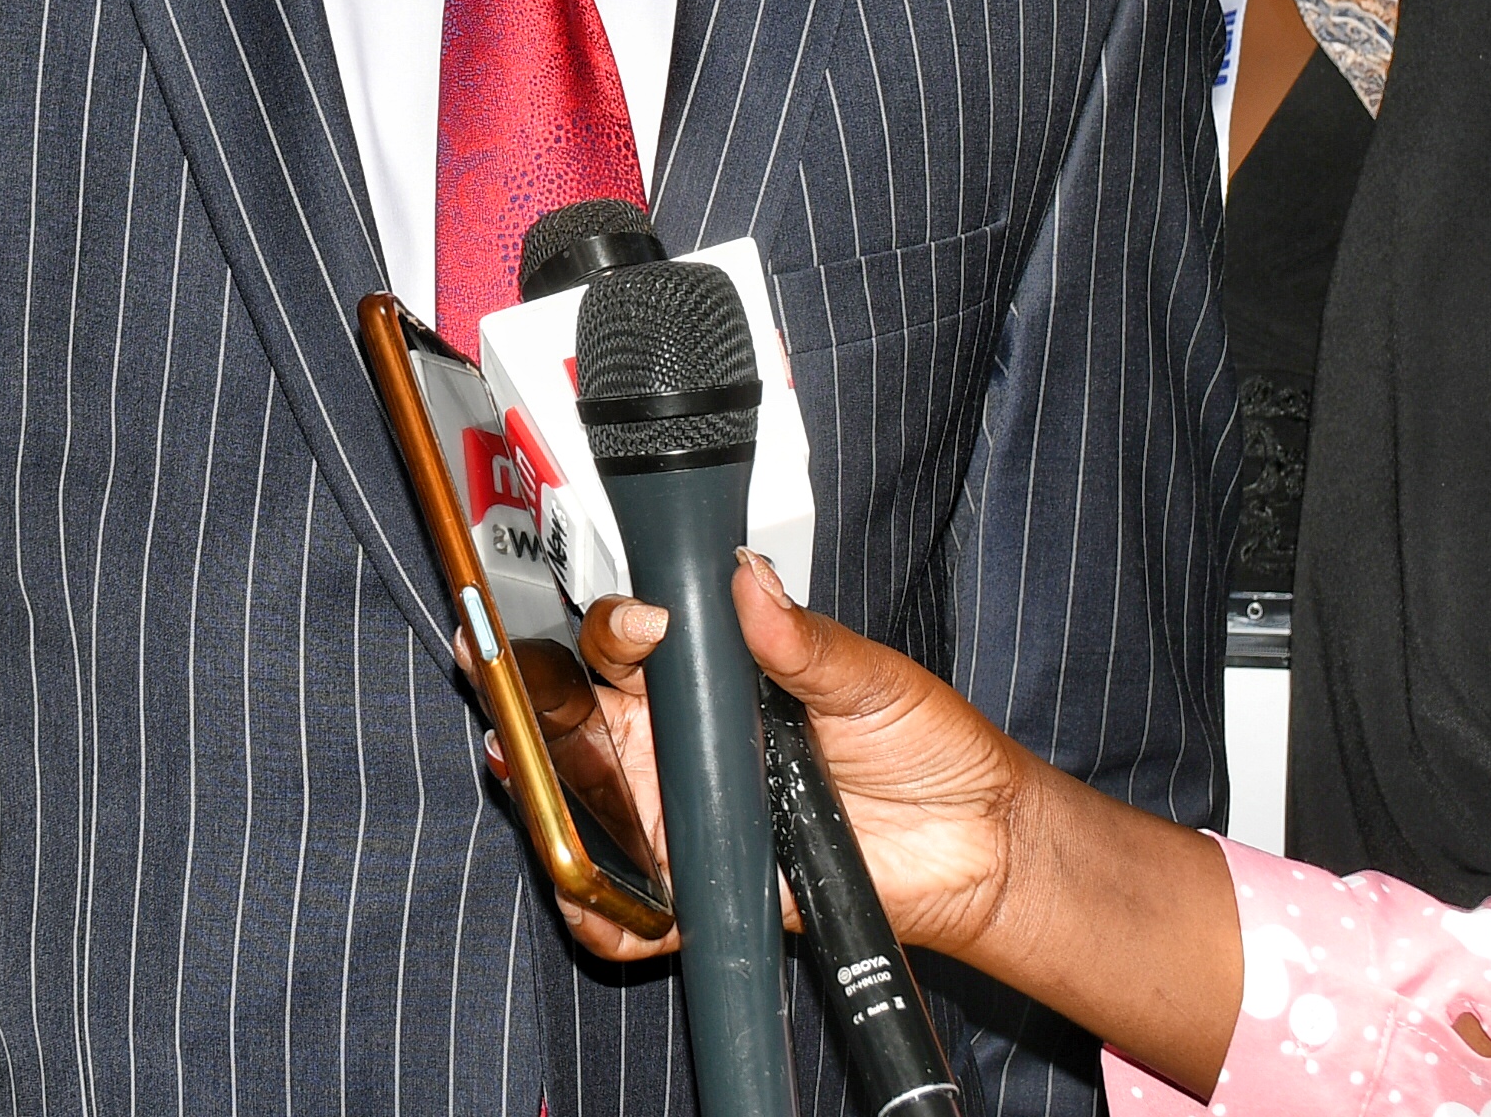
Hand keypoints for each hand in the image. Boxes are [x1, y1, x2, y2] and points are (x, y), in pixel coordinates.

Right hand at [504, 552, 1243, 1099]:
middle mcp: (682, 740)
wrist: (974, 844)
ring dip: (543, 796)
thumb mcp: (870, 679)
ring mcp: (683, 812)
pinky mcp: (700, 884)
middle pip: (580, 713)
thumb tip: (750, 581)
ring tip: (524, 783)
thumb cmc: (928, 746)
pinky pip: (628, 905)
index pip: (633, 641)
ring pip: (584, 802)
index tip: (642, 628)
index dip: (618, 628)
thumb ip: (803, 640)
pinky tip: (590, 896)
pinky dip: (597, 909)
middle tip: (515, 703)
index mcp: (712, 676)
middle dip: (533, 702)